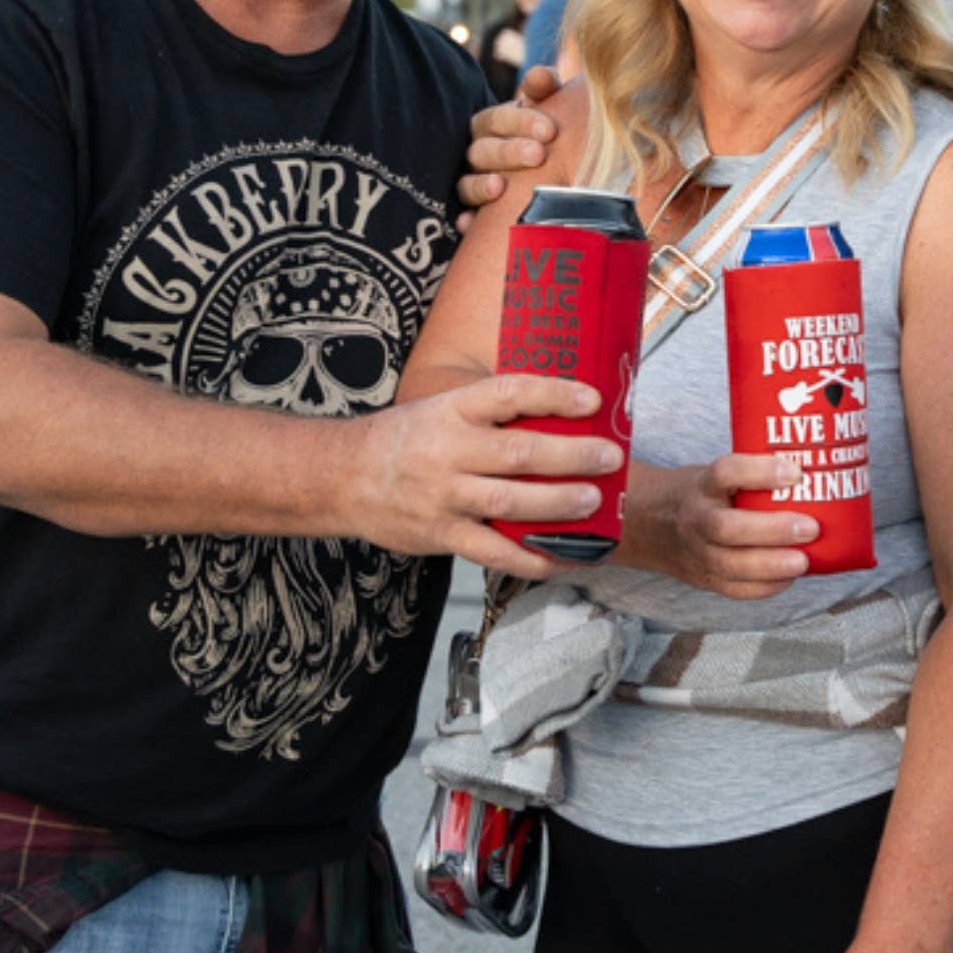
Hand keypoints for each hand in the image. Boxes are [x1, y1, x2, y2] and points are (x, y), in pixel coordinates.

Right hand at [354, 373, 623, 576]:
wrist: (343, 477)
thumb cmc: (406, 439)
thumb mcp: (442, 409)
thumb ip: (490, 413)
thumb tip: (560, 411)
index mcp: (452, 410)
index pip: (510, 393)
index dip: (554, 394)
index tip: (594, 398)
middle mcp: (448, 450)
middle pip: (519, 453)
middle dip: (572, 456)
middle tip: (610, 457)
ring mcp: (443, 496)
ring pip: (510, 503)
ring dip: (558, 505)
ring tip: (594, 503)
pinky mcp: (440, 535)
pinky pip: (493, 552)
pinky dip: (531, 559)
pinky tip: (562, 559)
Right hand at [456, 65, 563, 226]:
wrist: (556, 175)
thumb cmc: (551, 136)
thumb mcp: (551, 109)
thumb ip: (545, 88)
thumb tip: (540, 75)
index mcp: (494, 125)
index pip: (497, 118)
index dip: (520, 121)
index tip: (550, 130)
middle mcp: (479, 154)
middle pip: (483, 150)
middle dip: (509, 151)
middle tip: (538, 155)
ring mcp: (473, 185)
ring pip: (467, 184)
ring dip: (481, 185)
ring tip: (499, 187)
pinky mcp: (474, 217)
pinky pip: (463, 219)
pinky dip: (466, 221)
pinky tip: (469, 223)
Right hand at [622, 454, 815, 597]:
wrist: (651, 524)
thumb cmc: (703, 495)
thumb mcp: (716, 474)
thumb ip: (754, 476)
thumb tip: (819, 469)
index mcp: (702, 485)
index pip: (726, 472)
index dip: (760, 472)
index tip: (795, 472)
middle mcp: (696, 518)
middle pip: (727, 528)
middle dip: (772, 530)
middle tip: (810, 528)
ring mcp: (697, 552)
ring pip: (729, 564)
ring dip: (771, 565)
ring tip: (803, 561)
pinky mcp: (704, 578)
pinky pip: (734, 589)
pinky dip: (764, 587)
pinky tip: (789, 578)